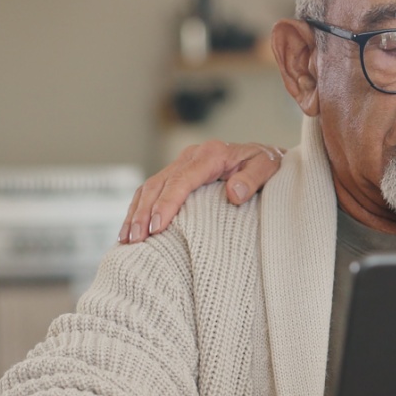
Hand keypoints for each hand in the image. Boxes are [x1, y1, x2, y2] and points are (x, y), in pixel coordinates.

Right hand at [118, 140, 286, 242]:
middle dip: (143, 213)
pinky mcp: (178, 173)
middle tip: (135, 241)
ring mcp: (182, 164)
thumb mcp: (269, 167)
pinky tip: (131, 228)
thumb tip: (233, 193)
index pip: (181, 180)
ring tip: (126, 240)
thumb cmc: (269, 164)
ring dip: (135, 213)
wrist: (268, 155)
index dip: (166, 204)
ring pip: (150, 187)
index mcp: (211, 154)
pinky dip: (139, 208)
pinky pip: (153, 190)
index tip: (156, 227)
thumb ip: (253, 179)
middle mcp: (192, 156)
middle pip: (158, 184)